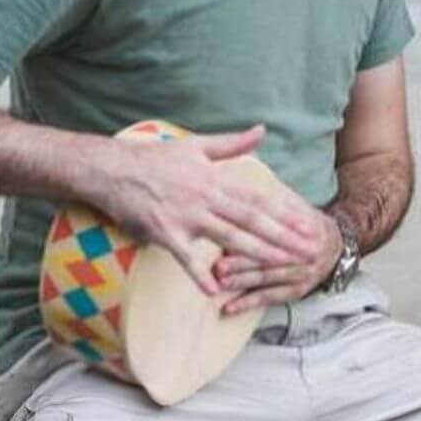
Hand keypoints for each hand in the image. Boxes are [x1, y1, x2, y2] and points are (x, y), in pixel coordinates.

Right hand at [95, 126, 328, 297]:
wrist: (112, 169)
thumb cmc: (155, 158)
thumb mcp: (196, 145)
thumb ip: (232, 143)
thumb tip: (261, 131)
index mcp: (215, 179)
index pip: (257, 199)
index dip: (284, 213)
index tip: (307, 224)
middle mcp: (205, 198)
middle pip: (251, 221)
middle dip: (283, 237)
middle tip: (308, 251)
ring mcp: (186, 217)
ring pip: (229, 238)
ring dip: (257, 253)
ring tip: (282, 265)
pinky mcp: (165, 233)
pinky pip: (185, 258)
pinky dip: (199, 274)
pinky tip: (215, 290)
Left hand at [211, 212, 342, 313]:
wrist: (336, 246)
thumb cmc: (307, 223)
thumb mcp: (299, 206)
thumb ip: (277, 200)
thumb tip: (248, 184)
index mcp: (305, 229)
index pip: (274, 232)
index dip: (250, 234)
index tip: (227, 236)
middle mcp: (306, 253)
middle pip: (270, 258)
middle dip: (242, 263)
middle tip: (218, 267)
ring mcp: (303, 274)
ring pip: (268, 279)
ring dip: (242, 283)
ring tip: (220, 284)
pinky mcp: (298, 291)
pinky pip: (271, 298)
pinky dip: (248, 303)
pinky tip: (229, 308)